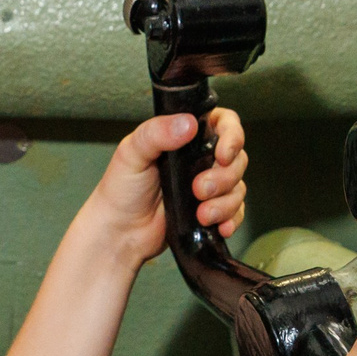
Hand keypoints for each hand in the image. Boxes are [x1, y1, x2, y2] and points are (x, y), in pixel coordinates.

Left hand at [63, 108, 247, 272]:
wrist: (119, 232)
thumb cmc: (120, 190)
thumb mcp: (132, 153)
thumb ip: (156, 133)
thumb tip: (188, 123)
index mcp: (185, 138)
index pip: (224, 124)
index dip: (232, 137)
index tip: (223, 155)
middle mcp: (200, 159)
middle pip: (236, 159)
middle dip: (224, 177)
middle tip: (199, 190)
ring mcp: (208, 186)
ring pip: (237, 187)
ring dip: (225, 202)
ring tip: (202, 214)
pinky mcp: (210, 211)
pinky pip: (235, 212)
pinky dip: (232, 219)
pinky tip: (221, 226)